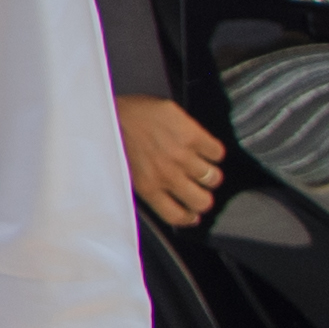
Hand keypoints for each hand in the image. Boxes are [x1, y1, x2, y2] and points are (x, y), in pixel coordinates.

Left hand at [114, 93, 225, 227]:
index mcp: (148, 188)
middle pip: (203, 202)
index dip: (190, 216)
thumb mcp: (128, 172)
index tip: (192, 212)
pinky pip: (218, 153)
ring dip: (209, 172)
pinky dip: (213, 151)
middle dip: (203, 196)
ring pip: (214, 177)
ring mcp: (180, 155)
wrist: (110, 110)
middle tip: (199, 187)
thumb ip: (150, 188)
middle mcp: (166, 175)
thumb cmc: (116, 139)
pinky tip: (201, 146)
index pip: (178, 216)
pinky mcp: (191, 134)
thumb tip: (170, 201)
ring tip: (200, 163)